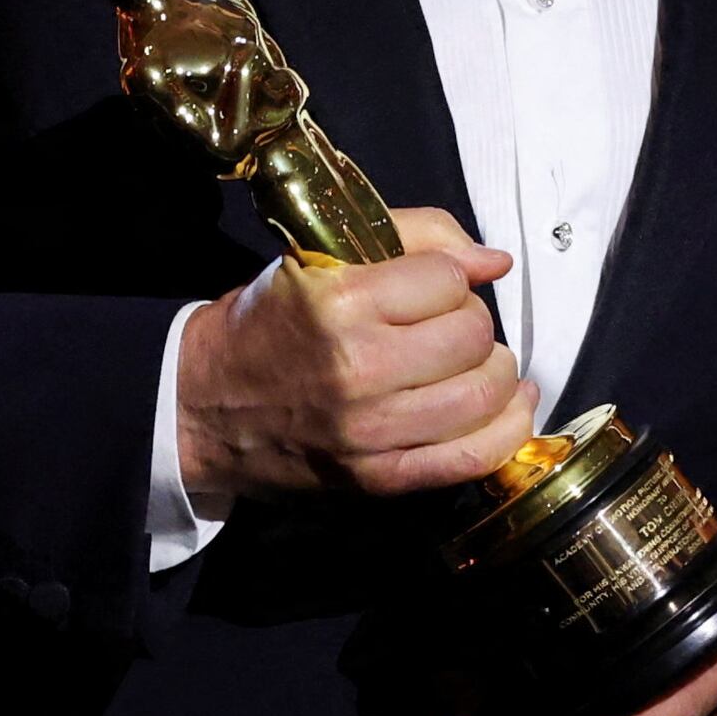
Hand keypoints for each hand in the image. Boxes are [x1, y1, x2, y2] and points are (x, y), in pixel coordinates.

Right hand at [174, 208, 538, 503]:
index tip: (429, 286)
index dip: (447, 278)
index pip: (447, 280)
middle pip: (473, 335)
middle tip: (445, 325)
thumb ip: (415, 237)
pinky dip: (507, 428)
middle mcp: (357, 368)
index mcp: (337, 302)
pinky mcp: (381, 478)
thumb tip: (495, 261)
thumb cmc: (270, 321)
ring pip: (483, 392)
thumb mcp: (321, 255)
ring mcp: (371, 431)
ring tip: (470, 363)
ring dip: (491, 372)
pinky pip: (474, 457)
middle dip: (470, 322)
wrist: (207, 405)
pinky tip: (510, 405)